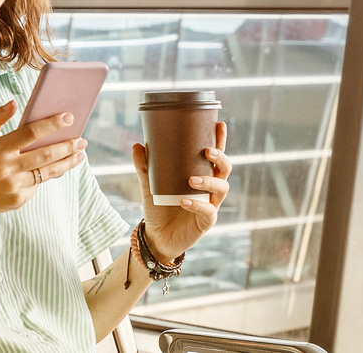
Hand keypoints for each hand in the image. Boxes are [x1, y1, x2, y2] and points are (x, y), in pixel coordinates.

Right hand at [0, 101, 88, 216]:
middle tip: (82, 139)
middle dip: (68, 146)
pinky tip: (58, 165)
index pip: (30, 133)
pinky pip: (39, 183)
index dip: (51, 124)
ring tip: (80, 154)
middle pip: (45, 154)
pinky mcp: (20, 199)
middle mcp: (8, 169)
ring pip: (48, 172)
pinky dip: (48, 173)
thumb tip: (14, 102)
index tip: (69, 117)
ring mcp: (15, 186)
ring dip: (67, 162)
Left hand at [132, 122, 230, 261]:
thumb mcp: (150, 185)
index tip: (219, 125)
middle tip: (207, 151)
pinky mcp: (205, 222)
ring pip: (221, 189)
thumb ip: (145, 167)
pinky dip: (197, 205)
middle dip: (220, 158)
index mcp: (201, 175)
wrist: (156, 237)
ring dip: (209, 181)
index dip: (220, 140)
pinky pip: (208, 212)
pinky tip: (184, 201)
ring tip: (191, 180)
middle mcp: (210, 189)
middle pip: (225, 170)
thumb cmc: (159, 208)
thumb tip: (138, 145)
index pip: (215, 155)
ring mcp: (210, 205)